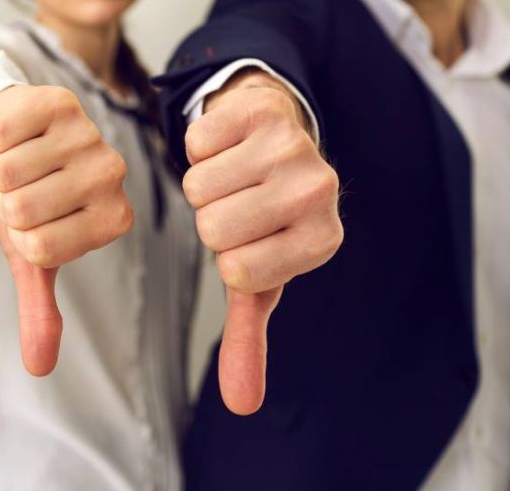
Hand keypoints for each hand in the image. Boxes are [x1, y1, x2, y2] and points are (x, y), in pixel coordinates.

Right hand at [0, 85, 133, 375]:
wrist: (16, 135)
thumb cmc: (29, 196)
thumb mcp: (31, 255)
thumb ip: (40, 308)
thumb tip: (38, 368)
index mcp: (112, 221)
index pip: (39, 246)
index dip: (19, 233)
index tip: (33, 216)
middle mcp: (112, 176)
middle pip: (22, 209)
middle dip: (6, 200)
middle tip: (23, 186)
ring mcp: (89, 135)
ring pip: (9, 172)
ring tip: (19, 160)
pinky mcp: (58, 102)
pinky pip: (0, 136)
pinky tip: (14, 135)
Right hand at [184, 69, 342, 414]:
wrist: (276, 137)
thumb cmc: (263, 218)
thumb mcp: (258, 278)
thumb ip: (248, 339)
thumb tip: (241, 406)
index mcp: (321, 242)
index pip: (238, 269)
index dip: (226, 256)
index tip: (248, 241)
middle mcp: (319, 193)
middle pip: (213, 225)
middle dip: (210, 218)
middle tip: (237, 205)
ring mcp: (296, 146)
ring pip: (198, 184)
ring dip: (202, 182)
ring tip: (233, 176)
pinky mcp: (264, 110)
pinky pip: (195, 141)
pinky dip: (198, 146)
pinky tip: (227, 145)